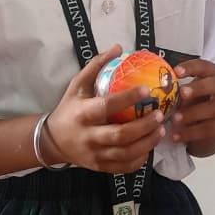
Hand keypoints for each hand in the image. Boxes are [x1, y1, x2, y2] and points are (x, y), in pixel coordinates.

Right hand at [43, 46, 167, 173]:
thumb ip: (96, 66)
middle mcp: (88, 137)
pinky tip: (150, 147)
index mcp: (82, 114)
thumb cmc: (69, 108)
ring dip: (147, 143)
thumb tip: (118, 47)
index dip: (127, 98)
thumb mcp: (77, 85)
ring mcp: (94, 155)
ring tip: (161, 130)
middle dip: (143, 126)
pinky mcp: (100, 167)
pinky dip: (140, 159)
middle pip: (119, 135)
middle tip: (161, 114)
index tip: (146, 89)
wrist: (53, 141)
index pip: (106, 106)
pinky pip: (123, 167)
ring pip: (125, 154)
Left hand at [168, 58, 214, 153]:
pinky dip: (190, 133)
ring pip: (213, 110)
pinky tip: (175, 136)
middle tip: (182, 93)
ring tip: (173, 120)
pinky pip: (209, 129)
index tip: (176, 72)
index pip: (205, 66)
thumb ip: (178, 87)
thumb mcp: (192, 90)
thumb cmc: (199, 100)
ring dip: (192, 114)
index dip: (191, 68)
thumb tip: (152, 87)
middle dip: (198, 88)